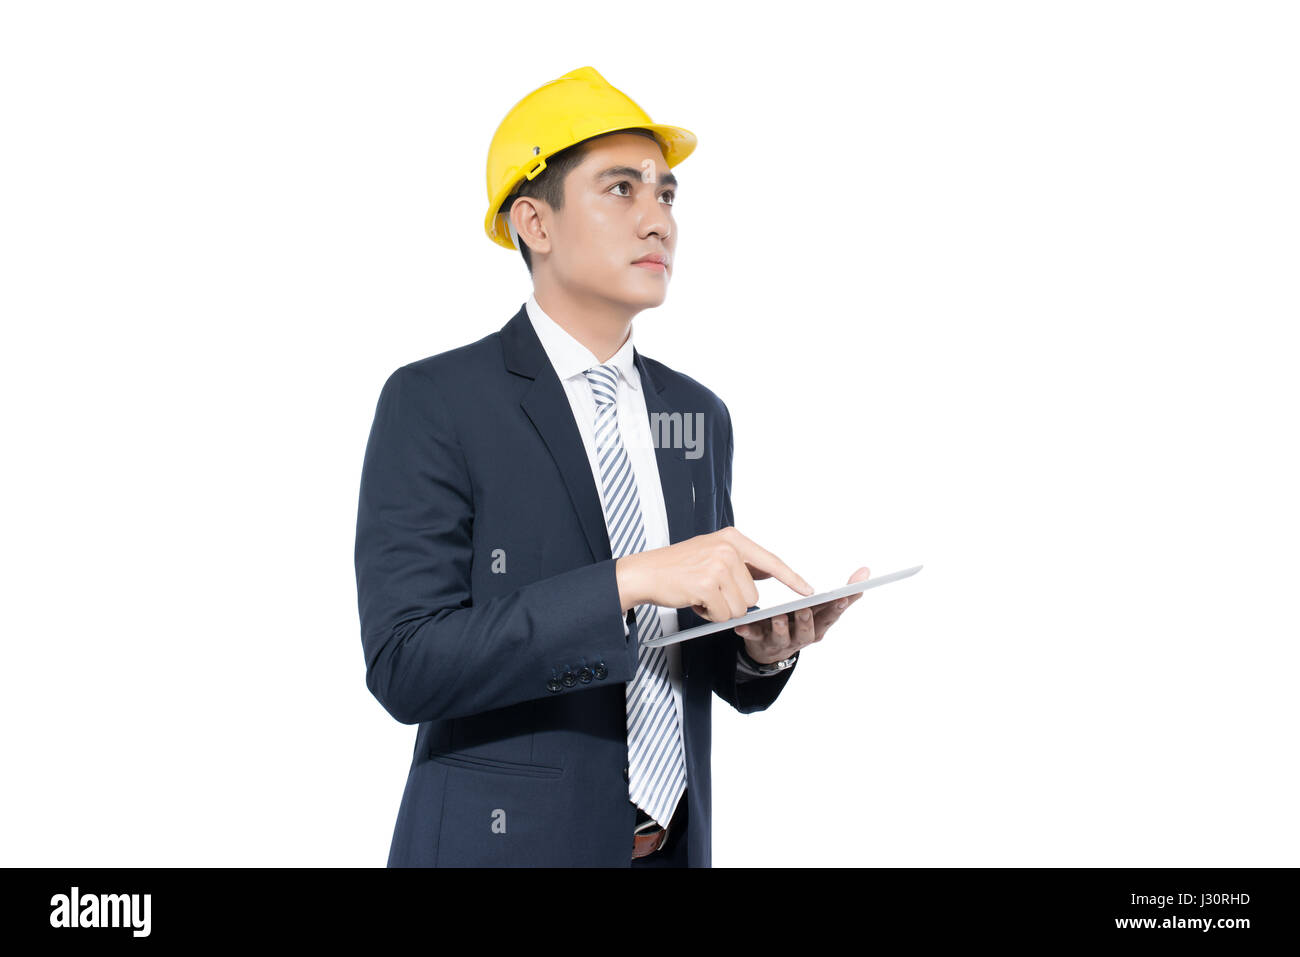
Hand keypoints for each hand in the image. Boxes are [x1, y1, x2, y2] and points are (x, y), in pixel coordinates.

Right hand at [615, 527, 812, 622]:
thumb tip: (766, 576)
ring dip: (720, 609)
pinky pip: (723, 615)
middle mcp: (728, 548)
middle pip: (753, 594)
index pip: (770, 561)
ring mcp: (718, 566)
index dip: (791, 577)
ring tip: (700, 594)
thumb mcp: (711, 553)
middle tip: (708, 590)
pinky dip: (710, 615)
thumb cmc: (676, 567)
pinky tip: (694, 600)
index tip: (808, 589)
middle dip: (732, 601)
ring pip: (740, 607)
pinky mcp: (707, 585)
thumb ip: (740, 562)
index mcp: (732, 538)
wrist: (644, 573)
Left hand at [734, 566, 870, 664]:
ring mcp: (781, 641)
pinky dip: (748, 633)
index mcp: (819, 626)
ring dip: (780, 627)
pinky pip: (754, 638)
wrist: (773, 650)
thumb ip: (847, 593)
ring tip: (776, 616)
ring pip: (782, 636)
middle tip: (804, 609)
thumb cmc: (802, 623)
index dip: (838, 608)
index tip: (843, 597)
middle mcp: (802, 636)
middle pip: (807, 630)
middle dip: (806, 620)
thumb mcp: (824, 610)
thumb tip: (867, 571)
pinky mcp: (761, 642)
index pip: (831, 616)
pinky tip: (741, 627)